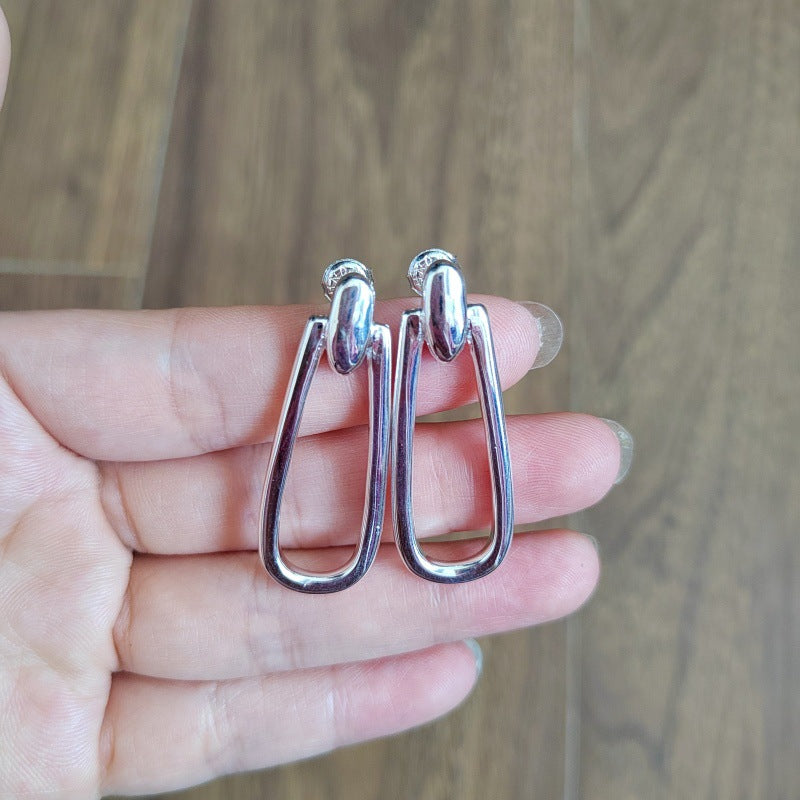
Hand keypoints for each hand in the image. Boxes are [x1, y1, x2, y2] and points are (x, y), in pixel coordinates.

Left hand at [0, 299, 618, 797]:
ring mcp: (71, 645)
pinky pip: (228, 729)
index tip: (500, 338)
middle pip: (303, 495)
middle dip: (457, 479)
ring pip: (294, 615)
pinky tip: (446, 661)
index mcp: (19, 409)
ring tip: (556, 565)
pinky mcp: (69, 766)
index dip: (387, 355)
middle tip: (576, 456)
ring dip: (439, 595)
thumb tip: (4, 38)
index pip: (250, 370)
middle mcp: (62, 519)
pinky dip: (344, 700)